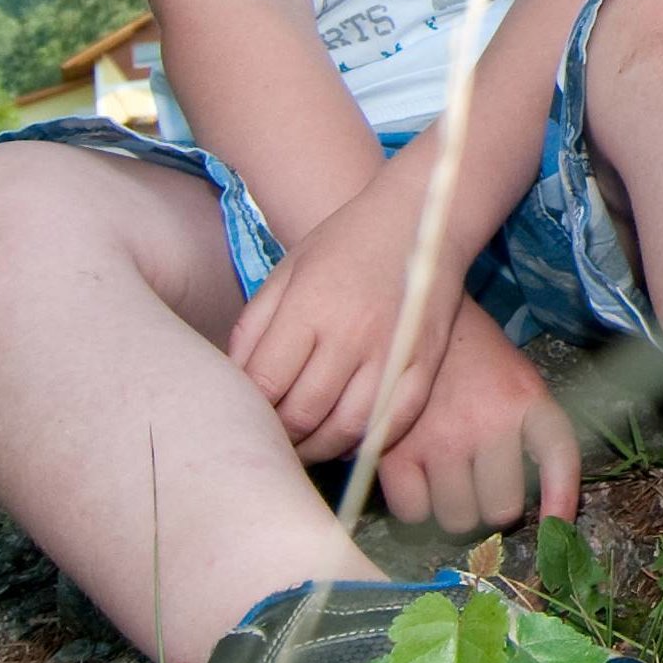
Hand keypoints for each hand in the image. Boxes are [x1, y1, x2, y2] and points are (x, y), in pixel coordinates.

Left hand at [230, 169, 451, 462]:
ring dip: (320, 448)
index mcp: (310, 306)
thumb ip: (252, 329)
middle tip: (271, 439)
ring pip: (348, 427)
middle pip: (303, 413)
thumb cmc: (345, 241)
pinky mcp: (427, 359)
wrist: (423, 214)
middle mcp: (352, 332)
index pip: (266, 385)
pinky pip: (396, 420)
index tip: (243, 418)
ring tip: (305, 445)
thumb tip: (235, 386)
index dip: (248, 412)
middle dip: (280, 437)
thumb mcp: (286, 271)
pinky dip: (369, 441)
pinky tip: (349, 436)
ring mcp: (394, 348)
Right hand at [376, 299, 581, 534]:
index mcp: (527, 400)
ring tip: (449, 476)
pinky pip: (414, 514)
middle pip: (501, 510)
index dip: (562, 499)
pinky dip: (416, 506)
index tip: (558, 528)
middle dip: (492, 504)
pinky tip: (418, 477)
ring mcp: (441, 440)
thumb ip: (531, 432)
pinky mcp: (396, 452)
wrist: (412, 320)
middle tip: (480, 481)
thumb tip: (547, 508)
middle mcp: (489, 423)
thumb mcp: (516, 381)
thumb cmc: (472, 362)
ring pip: (457, 520)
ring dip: (454, 509)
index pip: (558, 456)